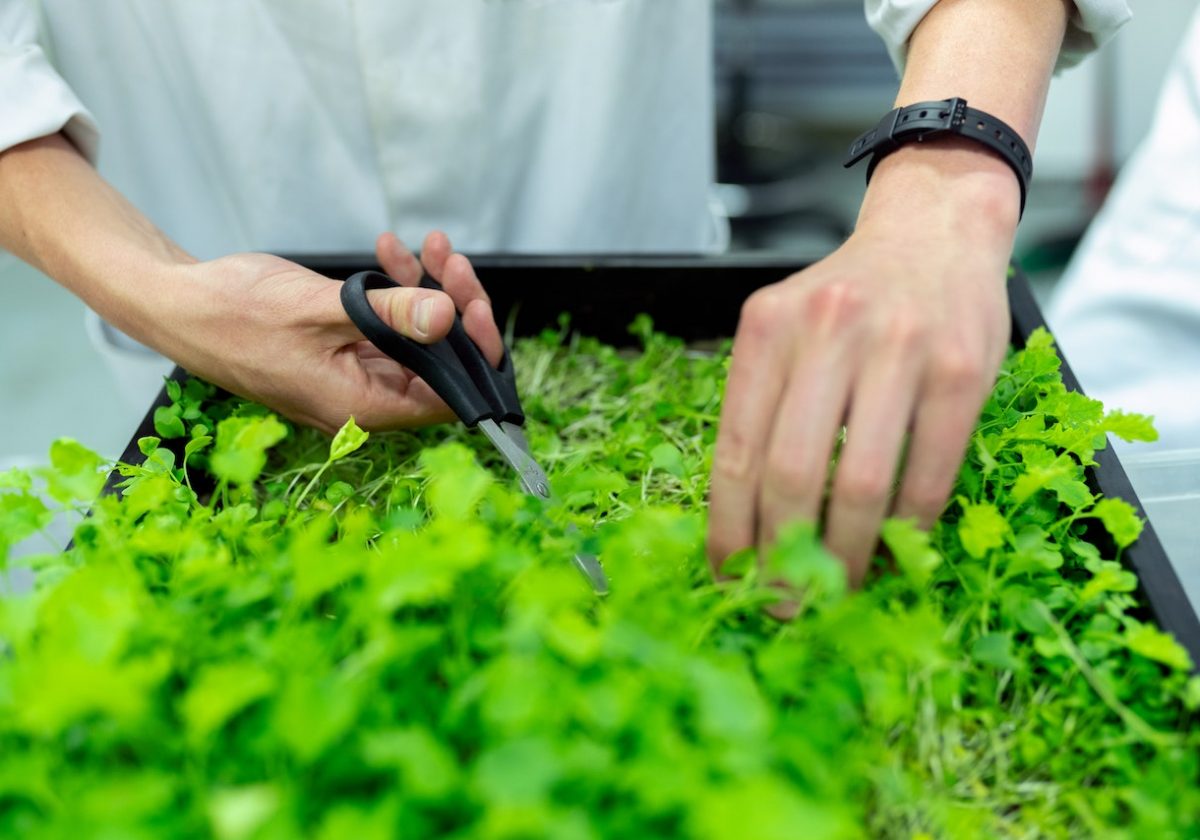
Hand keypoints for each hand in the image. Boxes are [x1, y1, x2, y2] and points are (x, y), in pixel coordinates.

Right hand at [148, 230, 502, 433]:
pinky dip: (394, 291)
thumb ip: (390, 315)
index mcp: (362, 407)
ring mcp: (352, 376)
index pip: (449, 397)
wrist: (178, 302)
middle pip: (438, 363)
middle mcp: (363, 400)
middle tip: (450, 260)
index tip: (474, 304)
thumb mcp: (321, 308)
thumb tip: (448, 319)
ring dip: (426, 291)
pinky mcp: (341, 352)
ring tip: (427, 246)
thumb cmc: (234, 313)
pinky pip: (386, 327)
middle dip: (453, 307)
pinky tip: (391, 252)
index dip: (473, 353)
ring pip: (416, 340)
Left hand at [707, 142, 1017, 584]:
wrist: (933, 230)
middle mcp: (828, 332)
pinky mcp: (962, 369)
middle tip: (783, 601)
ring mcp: (899, 348)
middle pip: (792, 474)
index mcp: (767, 328)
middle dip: (783, 555)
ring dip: (846, 554)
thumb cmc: (848, 299)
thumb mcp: (786, 329)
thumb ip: (764, 405)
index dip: (729, 528)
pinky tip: (892, 550)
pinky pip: (928, 472)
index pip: (735, 450)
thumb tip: (745, 522)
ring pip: (862, 483)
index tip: (728, 576)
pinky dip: (906, 527)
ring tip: (834, 591)